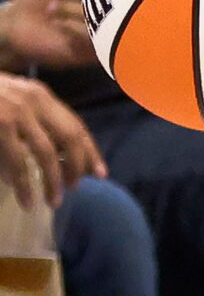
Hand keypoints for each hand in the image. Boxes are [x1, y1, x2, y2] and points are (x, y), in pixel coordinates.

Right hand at [0, 76, 102, 206]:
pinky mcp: (0, 125)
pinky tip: (26, 197)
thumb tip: (59, 156)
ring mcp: (15, 112)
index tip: (100, 174)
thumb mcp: (10, 101)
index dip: (90, 151)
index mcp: (39, 94)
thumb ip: (33, 122)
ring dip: (51, 181)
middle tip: (74, 189)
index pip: (75, 125)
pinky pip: (17, 161)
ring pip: (45, 153)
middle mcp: (33, 100)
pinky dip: (24, 183)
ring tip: (52, 201)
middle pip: (69, 138)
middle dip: (76, 167)